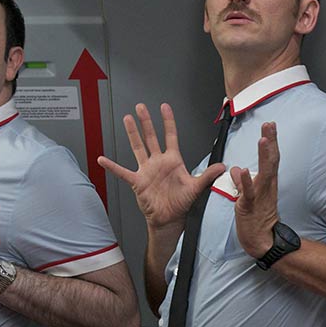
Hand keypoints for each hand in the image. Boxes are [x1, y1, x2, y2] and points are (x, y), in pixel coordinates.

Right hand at [98, 103, 225, 235]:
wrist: (170, 219)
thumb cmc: (181, 204)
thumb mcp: (196, 188)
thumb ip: (208, 175)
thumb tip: (222, 166)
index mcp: (173, 161)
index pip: (170, 136)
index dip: (167, 121)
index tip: (164, 107)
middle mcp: (158, 162)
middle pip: (151, 137)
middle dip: (146, 121)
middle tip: (140, 107)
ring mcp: (147, 171)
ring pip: (138, 147)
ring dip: (132, 133)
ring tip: (127, 119)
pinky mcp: (138, 182)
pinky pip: (122, 172)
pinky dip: (112, 166)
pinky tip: (103, 159)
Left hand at [231, 122, 280, 258]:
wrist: (262, 240)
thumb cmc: (257, 219)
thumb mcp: (247, 196)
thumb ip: (241, 182)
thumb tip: (236, 169)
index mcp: (266, 183)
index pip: (269, 158)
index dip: (270, 141)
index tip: (270, 126)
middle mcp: (266, 186)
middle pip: (271, 160)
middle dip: (271, 141)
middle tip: (270, 125)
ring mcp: (259, 195)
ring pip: (264, 172)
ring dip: (263, 156)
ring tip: (263, 140)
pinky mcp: (249, 206)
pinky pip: (248, 192)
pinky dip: (246, 181)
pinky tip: (244, 170)